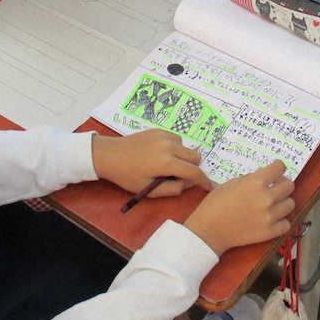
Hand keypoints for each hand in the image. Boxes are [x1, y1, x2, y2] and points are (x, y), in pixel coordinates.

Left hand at [92, 130, 209, 196]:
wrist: (110, 155)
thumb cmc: (127, 176)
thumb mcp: (149, 190)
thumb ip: (173, 189)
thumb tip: (189, 184)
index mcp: (166, 163)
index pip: (194, 172)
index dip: (204, 181)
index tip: (209, 186)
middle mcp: (169, 146)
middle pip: (196, 156)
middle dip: (193, 167)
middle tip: (180, 176)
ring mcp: (164, 136)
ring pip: (187, 147)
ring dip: (183, 157)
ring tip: (166, 165)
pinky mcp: (160, 130)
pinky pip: (177, 140)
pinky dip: (175, 148)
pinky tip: (161, 154)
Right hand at [184, 160, 294, 255]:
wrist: (209, 230)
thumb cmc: (215, 204)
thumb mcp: (231, 183)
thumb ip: (251, 179)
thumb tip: (265, 175)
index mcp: (256, 183)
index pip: (280, 168)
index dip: (278, 167)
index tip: (276, 168)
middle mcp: (266, 198)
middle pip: (289, 186)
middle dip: (282, 183)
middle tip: (276, 186)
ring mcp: (270, 217)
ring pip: (291, 204)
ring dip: (283, 201)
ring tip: (274, 203)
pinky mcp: (270, 232)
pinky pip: (287, 224)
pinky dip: (281, 220)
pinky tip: (273, 218)